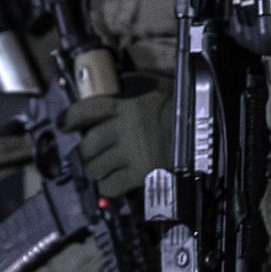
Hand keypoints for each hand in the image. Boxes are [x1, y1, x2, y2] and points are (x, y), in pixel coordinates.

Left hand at [60, 76, 170, 197]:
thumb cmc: (181, 108)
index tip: (64, 124)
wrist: (205, 131)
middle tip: (90, 153)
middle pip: (87, 145)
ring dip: (95, 169)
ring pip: (94, 168)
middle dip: (85, 151)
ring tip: (101, 168)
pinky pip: (110, 187)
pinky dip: (108, 187)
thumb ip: (133, 87)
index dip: (70, 118)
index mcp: (126, 105)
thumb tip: (116, 84)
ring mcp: (130, 154)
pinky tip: (114, 182)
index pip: (86, 110)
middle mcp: (123, 129)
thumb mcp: (156, 88)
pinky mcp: (139, 175)